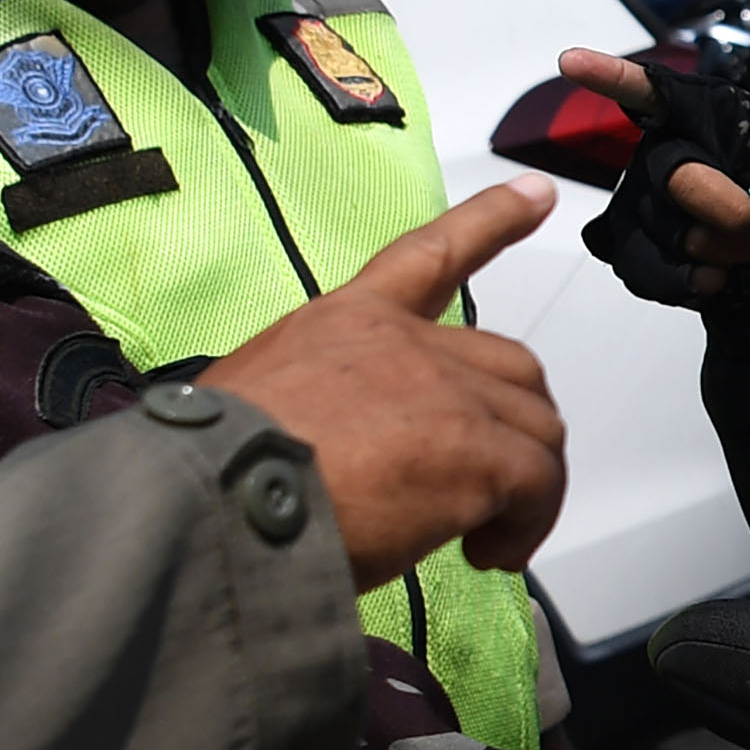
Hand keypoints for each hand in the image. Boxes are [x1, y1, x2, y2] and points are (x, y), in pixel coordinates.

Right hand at [202, 177, 566, 585]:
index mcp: (345, 323)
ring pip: (534, 424)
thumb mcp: (253, 406)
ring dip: (524, 485)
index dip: (492, 221)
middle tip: (492, 487)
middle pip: (508, 365)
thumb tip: (318, 462)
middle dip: (515, 424)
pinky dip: (528, 524)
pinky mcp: (474, 451)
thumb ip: (310, 410)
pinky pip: (538, 482)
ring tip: (483, 537)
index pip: (430, 255)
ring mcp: (444, 392)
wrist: (212, 499)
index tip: (536, 196)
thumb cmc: (211, 471)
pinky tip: (490, 553)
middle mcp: (403, 343)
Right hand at [561, 45, 749, 302]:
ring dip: (710, 254)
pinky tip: (709, 278)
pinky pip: (638, 271)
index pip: (649, 90)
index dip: (609, 75)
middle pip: (676, 178)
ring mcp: (636, 204)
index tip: (572, 62)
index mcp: (695, 117)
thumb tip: (744, 222)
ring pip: (657, 232)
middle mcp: (654, 154)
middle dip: (728, 210)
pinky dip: (680, 283)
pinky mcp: (632, 249)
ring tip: (740, 253)